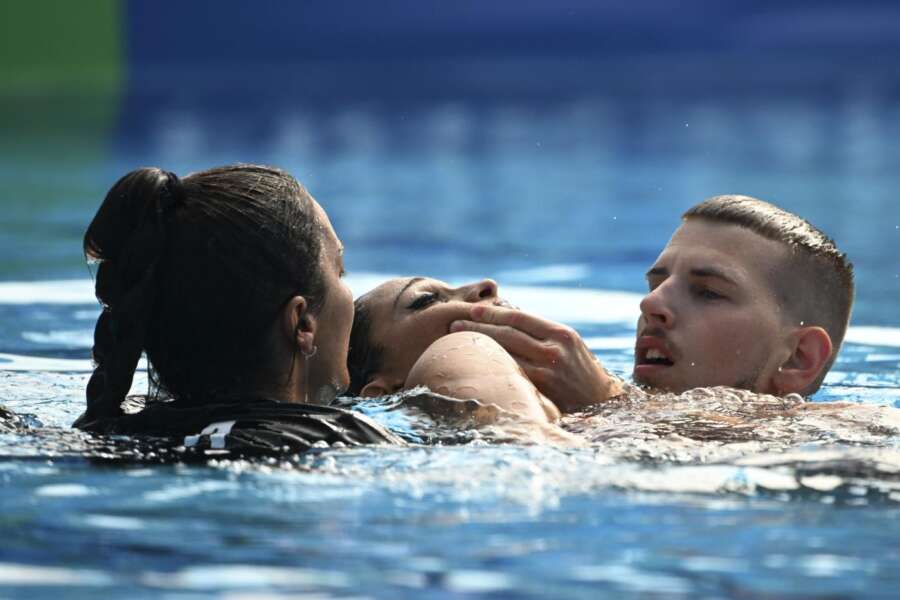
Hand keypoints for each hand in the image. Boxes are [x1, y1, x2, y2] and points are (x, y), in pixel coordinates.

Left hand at [450, 305, 622, 412]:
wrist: (601, 402)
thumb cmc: (580, 370)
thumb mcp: (568, 345)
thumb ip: (541, 333)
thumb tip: (507, 317)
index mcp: (561, 334)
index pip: (520, 318)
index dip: (494, 313)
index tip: (474, 310)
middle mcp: (554, 350)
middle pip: (508, 334)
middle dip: (478, 327)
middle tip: (455, 322)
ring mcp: (547, 372)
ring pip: (505, 354)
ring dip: (479, 346)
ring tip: (457, 340)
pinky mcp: (541, 391)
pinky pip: (510, 375)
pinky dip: (491, 368)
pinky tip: (475, 365)